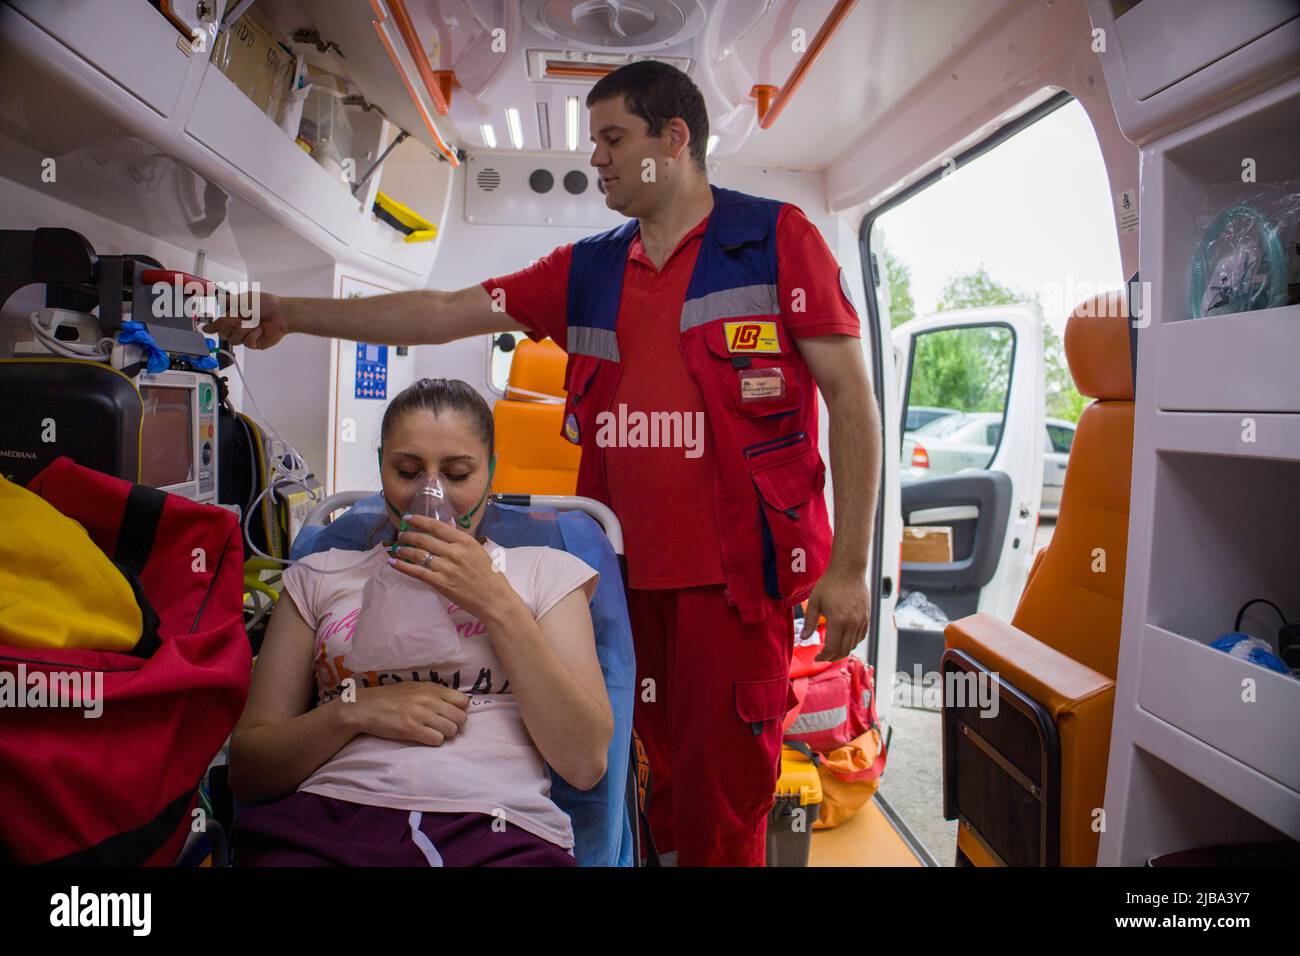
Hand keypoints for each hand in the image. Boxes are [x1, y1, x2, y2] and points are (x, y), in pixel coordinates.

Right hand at [201, 289, 289, 348]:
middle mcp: (239, 327)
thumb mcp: (244, 299)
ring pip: (234, 339)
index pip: (218, 325)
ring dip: (242, 330)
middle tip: (237, 318)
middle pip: (223, 334)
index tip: (206, 329)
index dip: (211, 328)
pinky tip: (260, 329)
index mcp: (234, 316)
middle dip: (228, 326)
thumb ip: (229, 301)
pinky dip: (253, 335)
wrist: (282, 313)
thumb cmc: (266, 303)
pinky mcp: (255, 343)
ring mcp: (247, 336)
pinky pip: (247, 343)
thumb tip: (217, 299)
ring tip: (253, 322)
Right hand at [349, 681, 469, 745]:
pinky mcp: (412, 729)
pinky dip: (433, 741)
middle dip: (455, 725)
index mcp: (432, 688)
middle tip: (443, 728)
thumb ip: (434, 694)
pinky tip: (424, 737)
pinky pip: (437, 740)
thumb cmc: (390, 698)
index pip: (463, 701)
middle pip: (461, 718)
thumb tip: (454, 703)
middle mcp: (429, 700)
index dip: (459, 710)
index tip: (450, 715)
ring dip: (445, 735)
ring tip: (433, 733)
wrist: (364, 707)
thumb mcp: (414, 688)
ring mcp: (421, 715)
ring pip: (451, 730)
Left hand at [391, 514, 516, 623]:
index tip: (408, 518)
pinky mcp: (440, 583)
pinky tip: (393, 563)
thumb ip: (461, 540)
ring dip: (404, 550)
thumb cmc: (490, 576)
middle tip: (401, 535)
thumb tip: (447, 525)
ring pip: (418, 555)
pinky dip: (403, 566)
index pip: (437, 526)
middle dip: (408, 536)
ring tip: (397, 548)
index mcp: (466, 541)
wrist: (495, 600)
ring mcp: (446, 568)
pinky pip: (417, 572)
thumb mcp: (478, 551)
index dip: (420, 521)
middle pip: (424, 539)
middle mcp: (454, 552)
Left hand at [804, 565, 871, 661]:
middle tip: (823, 656)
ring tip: (832, 649)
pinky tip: (844, 640)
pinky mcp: (867, 617)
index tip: (817, 657)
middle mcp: (852, 623)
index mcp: (838, 621)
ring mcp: (862, 621)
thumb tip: (803, 638)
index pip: (832, 648)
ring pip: (853, 645)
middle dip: (833, 657)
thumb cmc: (830, 583)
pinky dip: (852, 642)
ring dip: (843, 650)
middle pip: (844, 650)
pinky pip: (861, 636)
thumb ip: (809, 622)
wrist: (849, 570)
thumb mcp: (815, 602)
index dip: (824, 656)